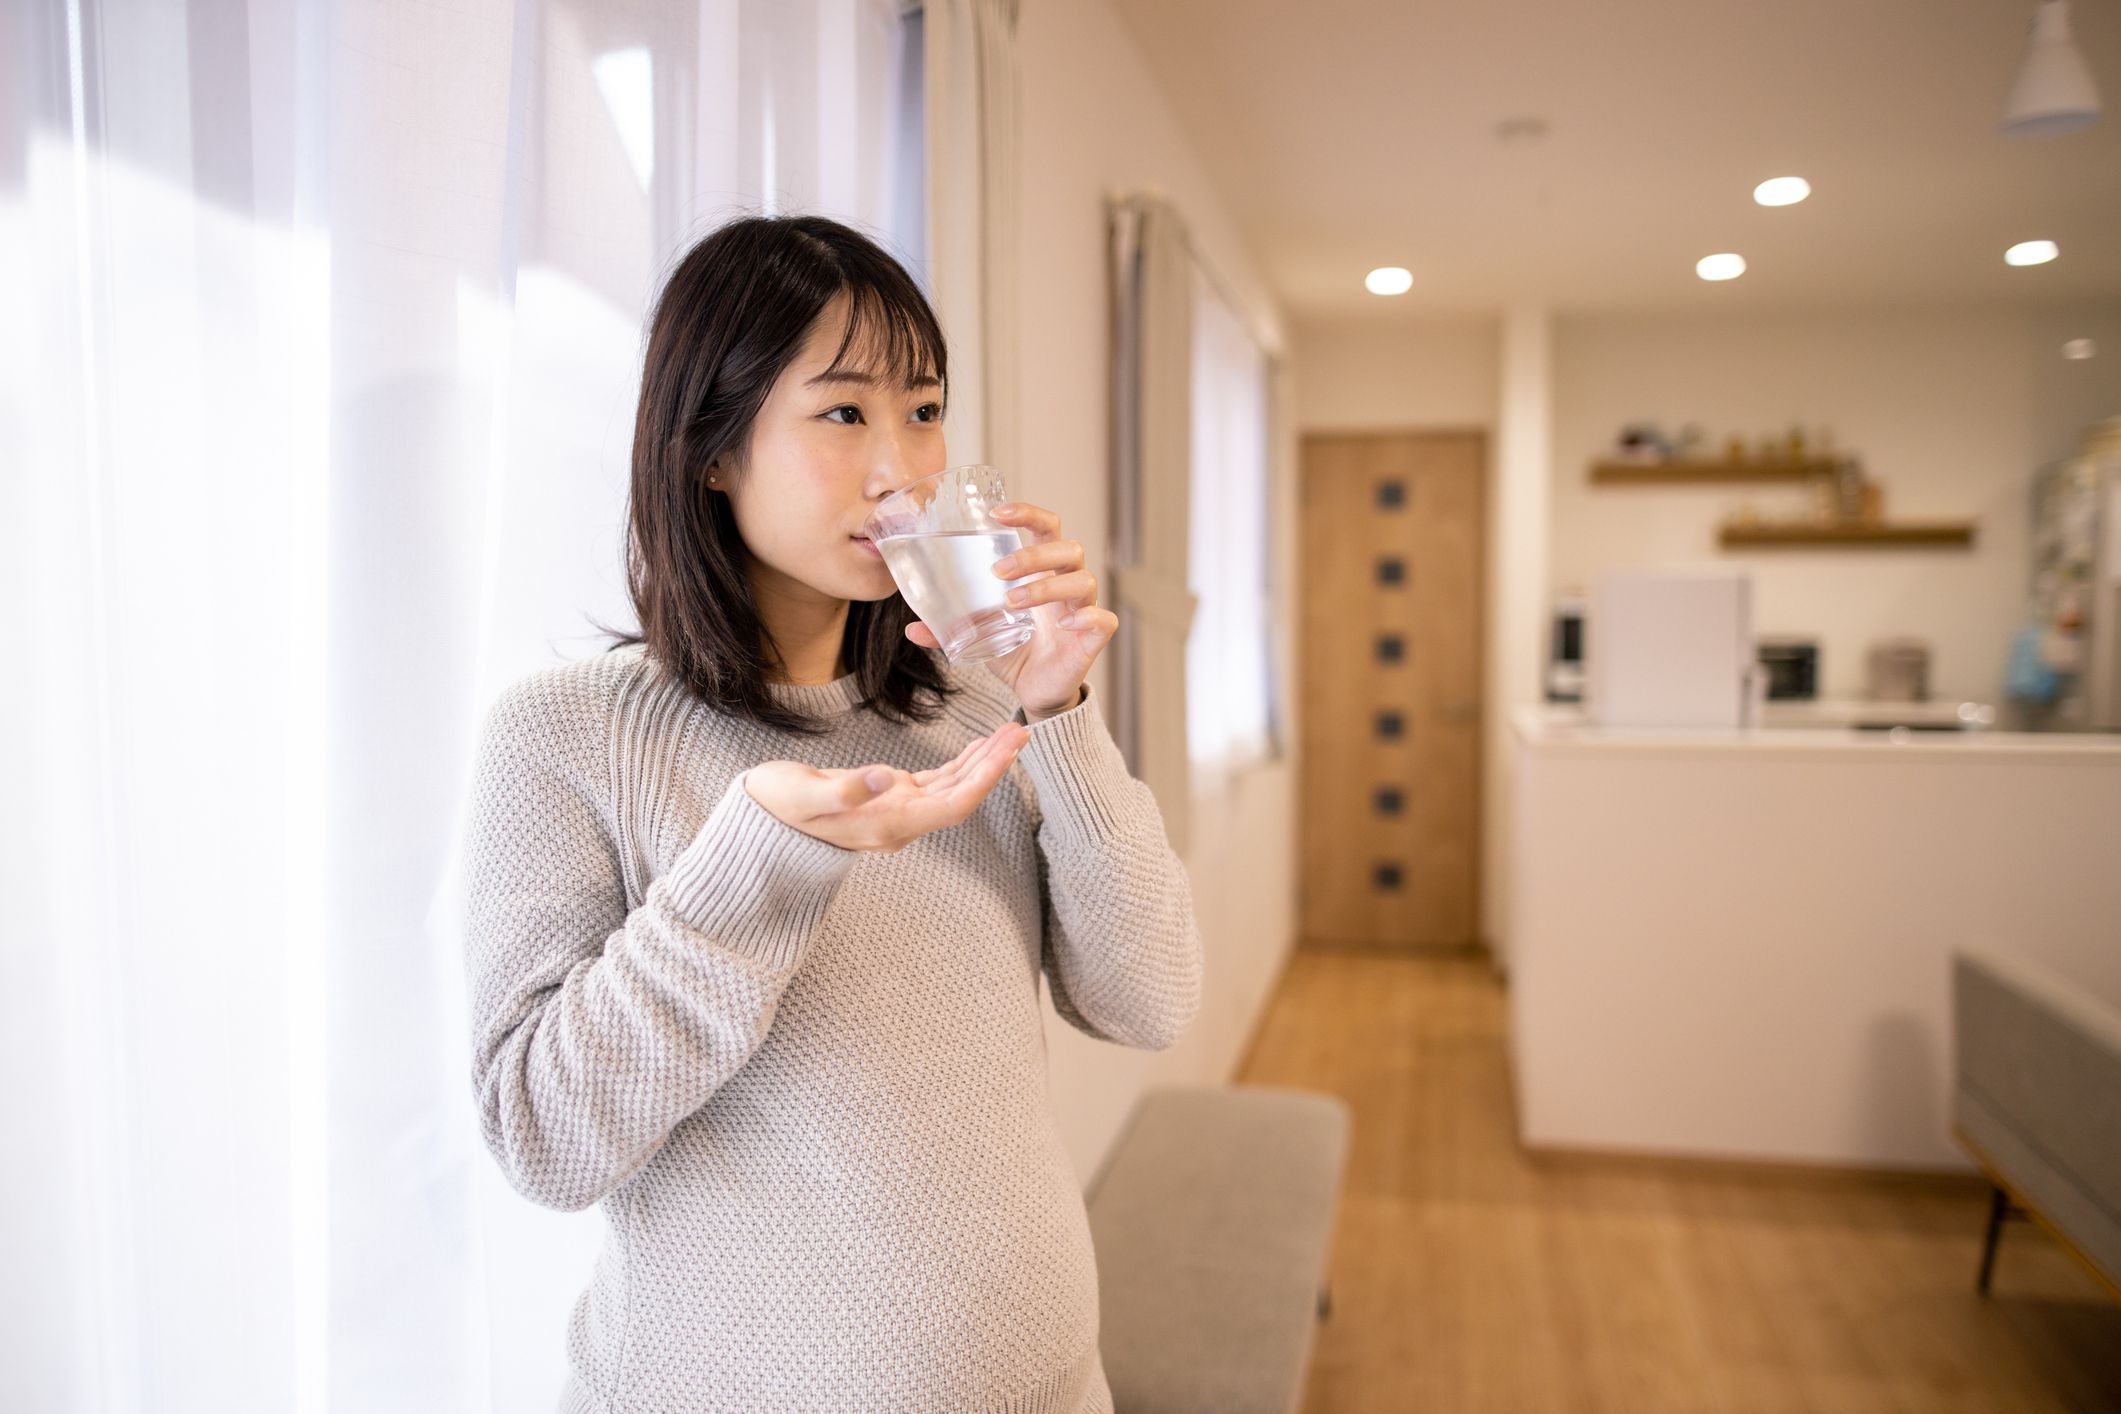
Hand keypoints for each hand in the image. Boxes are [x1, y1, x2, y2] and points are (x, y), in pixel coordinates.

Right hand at [741, 720, 1029, 852]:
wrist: (761, 820)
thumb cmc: (778, 805)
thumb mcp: (803, 795)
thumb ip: (843, 790)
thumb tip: (883, 778)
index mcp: (887, 824)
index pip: (952, 805)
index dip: (984, 779)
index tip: (1007, 752)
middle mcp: (900, 823)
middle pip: (961, 796)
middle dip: (993, 766)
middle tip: (1020, 732)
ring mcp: (897, 811)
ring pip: (953, 788)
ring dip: (982, 762)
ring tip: (1009, 732)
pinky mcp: (890, 797)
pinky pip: (936, 783)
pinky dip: (960, 763)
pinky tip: (979, 747)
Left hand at [901, 500, 1116, 719]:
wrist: (1036, 691)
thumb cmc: (1015, 651)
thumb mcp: (979, 635)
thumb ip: (948, 628)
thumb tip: (912, 629)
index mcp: (1043, 571)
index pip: (1047, 527)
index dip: (1028, 513)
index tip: (997, 513)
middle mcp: (1067, 583)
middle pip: (1068, 547)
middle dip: (1033, 555)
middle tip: (999, 572)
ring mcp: (1082, 609)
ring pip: (1083, 579)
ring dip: (1047, 585)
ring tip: (1014, 602)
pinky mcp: (1092, 638)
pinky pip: (1103, 619)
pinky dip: (1086, 617)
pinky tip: (1063, 625)